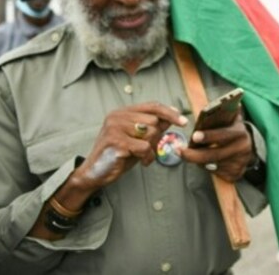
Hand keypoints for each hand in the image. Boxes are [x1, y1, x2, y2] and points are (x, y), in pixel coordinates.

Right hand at [72, 102, 187, 190]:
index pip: (152, 106)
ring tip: (140, 154)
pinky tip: (140, 161)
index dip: (170, 113)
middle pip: (154, 121)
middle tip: (145, 148)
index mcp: (122, 112)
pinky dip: (147, 157)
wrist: (95, 173)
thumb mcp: (138, 138)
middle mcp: (117, 116)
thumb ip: (153, 126)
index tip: (184, 121)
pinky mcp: (116, 142)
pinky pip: (145, 147)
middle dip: (155, 137)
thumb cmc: (118, 155)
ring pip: (151, 133)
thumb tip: (173, 115)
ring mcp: (115, 128)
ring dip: (151, 148)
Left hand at [178, 114, 253, 181]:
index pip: (224, 135)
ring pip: (212, 165)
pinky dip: (206, 168)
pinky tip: (202, 163)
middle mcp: (242, 149)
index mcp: (240, 133)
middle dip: (194, 154)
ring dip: (197, 161)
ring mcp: (239, 163)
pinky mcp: (235, 174)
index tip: (194, 136)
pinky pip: (216, 173)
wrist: (249, 151)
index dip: (209, 136)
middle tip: (180, 151)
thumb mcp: (233, 120)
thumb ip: (228, 111)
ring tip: (186, 154)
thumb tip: (226, 101)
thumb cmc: (233, 132)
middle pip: (214, 155)